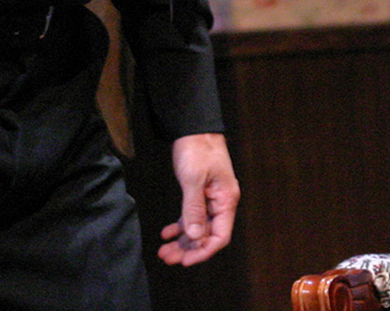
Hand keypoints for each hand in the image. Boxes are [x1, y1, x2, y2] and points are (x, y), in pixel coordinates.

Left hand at [158, 132, 238, 265]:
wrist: (194, 129)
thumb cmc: (198, 150)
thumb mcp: (193, 179)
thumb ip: (193, 208)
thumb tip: (194, 236)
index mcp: (226, 200)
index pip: (220, 236)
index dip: (203, 251)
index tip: (185, 261)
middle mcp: (221, 203)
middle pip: (207, 235)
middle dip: (188, 249)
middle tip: (167, 258)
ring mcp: (211, 199)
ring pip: (198, 228)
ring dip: (182, 241)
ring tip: (163, 250)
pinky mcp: (200, 194)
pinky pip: (191, 217)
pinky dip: (179, 226)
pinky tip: (166, 233)